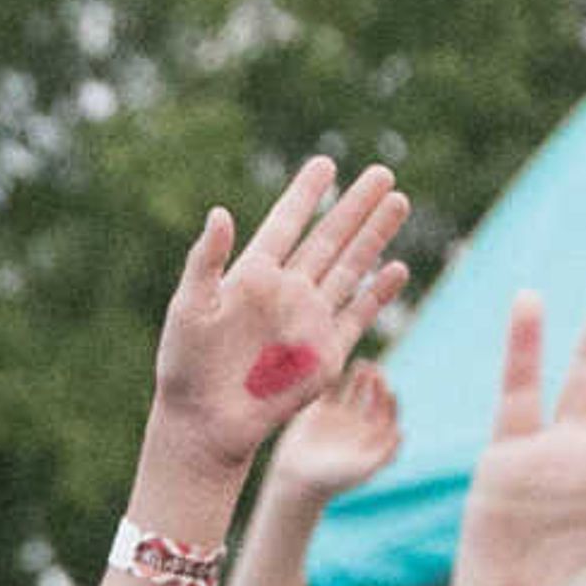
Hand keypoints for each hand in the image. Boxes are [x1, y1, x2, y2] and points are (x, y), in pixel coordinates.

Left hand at [151, 160, 411, 469]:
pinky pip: (357, 317)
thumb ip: (207, 261)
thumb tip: (221, 212)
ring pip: (350, 268)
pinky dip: (377, 294)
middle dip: (356, 206)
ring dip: (375, 237)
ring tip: (399, 202)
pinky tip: (397, 269)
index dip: (306, 194)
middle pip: (329, 238)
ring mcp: (308, 321)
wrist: (204, 422)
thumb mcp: (189, 307)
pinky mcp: (325, 354)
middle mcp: (286, 292)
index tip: (326, 164)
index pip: (286, 224)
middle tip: (383, 173)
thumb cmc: (185, 366)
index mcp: (252, 275)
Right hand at [265, 364, 402, 502]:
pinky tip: (338, 370)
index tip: (389, 392)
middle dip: (376, 384)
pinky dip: (335, 379)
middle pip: (373, 397)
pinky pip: (330, 390)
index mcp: (372, 438)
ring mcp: (340, 416)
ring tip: (361, 365)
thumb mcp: (361, 469)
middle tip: (375, 372)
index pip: (388, 413)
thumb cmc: (332, 480)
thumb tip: (400, 433)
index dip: (390, 402)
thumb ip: (383, 454)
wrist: (297, 479)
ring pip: (354, 389)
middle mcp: (359, 424)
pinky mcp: (319, 410)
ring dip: (359, 377)